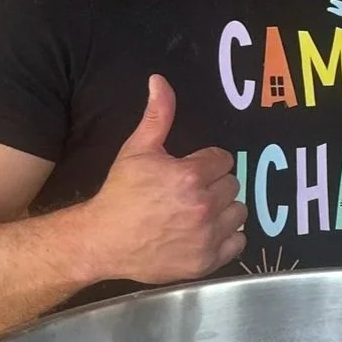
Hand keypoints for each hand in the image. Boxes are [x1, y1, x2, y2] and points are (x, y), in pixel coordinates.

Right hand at [80, 75, 246, 284]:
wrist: (102, 241)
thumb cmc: (120, 194)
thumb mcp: (137, 150)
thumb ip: (157, 115)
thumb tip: (160, 80)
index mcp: (191, 176)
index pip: (224, 160)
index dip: (208, 163)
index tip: (192, 171)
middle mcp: (204, 206)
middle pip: (233, 185)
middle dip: (215, 185)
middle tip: (192, 192)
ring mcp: (207, 236)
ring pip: (239, 213)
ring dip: (225, 211)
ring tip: (199, 212)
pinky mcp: (207, 261)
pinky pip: (238, 243)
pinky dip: (227, 238)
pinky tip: (206, 233)